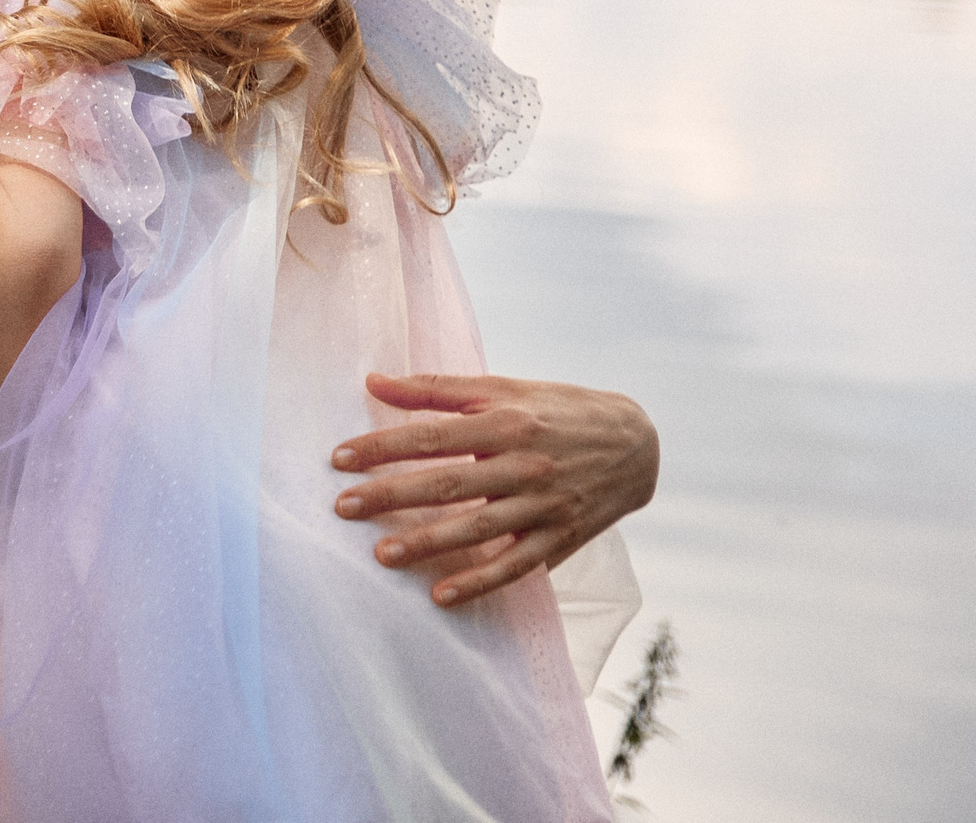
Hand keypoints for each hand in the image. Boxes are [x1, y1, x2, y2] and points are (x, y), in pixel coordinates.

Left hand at [330, 371, 659, 608]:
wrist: (636, 445)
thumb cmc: (556, 410)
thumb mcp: (503, 388)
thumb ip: (436, 388)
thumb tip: (372, 381)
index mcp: (506, 420)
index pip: (432, 434)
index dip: (384, 446)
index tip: (339, 458)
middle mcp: (525, 464)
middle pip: (449, 482)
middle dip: (393, 495)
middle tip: (344, 508)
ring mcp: (544, 505)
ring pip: (479, 528)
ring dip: (430, 543)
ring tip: (382, 556)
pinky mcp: (560, 538)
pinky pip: (516, 566)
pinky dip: (480, 582)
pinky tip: (441, 595)